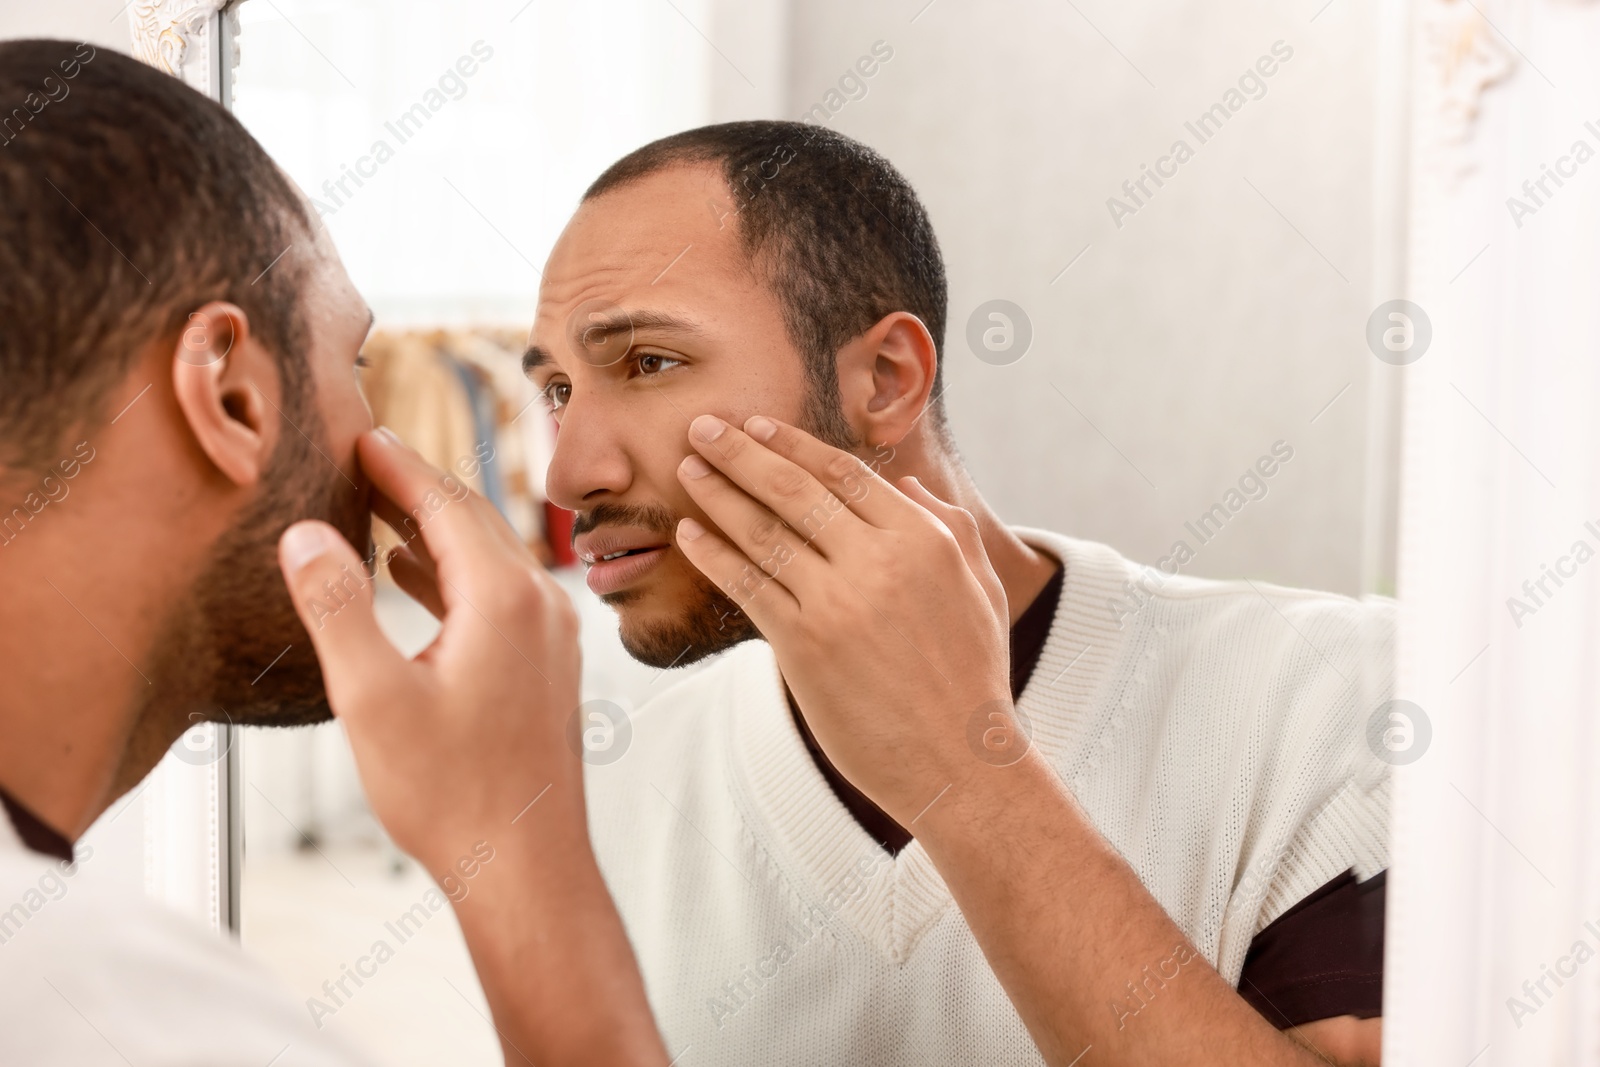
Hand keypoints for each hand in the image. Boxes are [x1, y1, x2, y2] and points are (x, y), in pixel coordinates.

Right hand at [277, 427, 582, 873]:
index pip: (446, 504)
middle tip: (364, 455)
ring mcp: (550, 637)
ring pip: (486, 557)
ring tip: (376, 505)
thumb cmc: (453, 794)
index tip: (359, 433)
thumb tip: (307, 534)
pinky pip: (496, 595)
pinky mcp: (546, 667)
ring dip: (432, 528)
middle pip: (473, 521)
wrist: (526, 866)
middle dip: (416, 484)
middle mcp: (540, 606)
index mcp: (504, 599)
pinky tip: (410, 573)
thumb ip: (337, 609)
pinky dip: (450, 573)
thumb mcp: (373, 700)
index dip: (397, 465)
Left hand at [673, 413, 1013, 827]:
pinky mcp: (803, 645)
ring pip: (763, 532)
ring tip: (687, 469)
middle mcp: (877, 561)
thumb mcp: (980, 588)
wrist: (958, 761)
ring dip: (718, 494)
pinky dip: (714, 554)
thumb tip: (905, 483)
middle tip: (702, 426)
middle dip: (741, 452)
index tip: (756, 425)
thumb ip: (949, 526)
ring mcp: (837, 602)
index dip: (792, 443)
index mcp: (922, 539)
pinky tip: (690, 534)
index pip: (844, 473)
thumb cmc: (972, 676)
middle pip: (794, 489)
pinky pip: (748, 586)